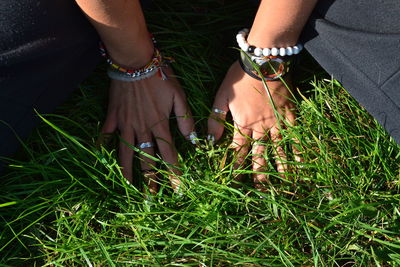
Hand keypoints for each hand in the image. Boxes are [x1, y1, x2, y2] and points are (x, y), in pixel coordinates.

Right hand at [101, 67, 194, 192]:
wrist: (135, 62)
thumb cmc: (160, 77)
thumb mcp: (178, 95)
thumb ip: (185, 118)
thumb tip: (193, 139)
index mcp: (159, 125)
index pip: (169, 155)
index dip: (174, 173)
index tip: (178, 189)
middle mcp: (142, 129)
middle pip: (147, 159)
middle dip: (151, 180)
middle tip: (152, 197)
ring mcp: (125, 124)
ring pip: (125, 152)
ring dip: (127, 171)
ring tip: (128, 186)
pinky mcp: (113, 116)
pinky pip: (106, 133)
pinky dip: (103, 144)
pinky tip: (101, 156)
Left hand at [208, 61, 298, 189]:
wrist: (263, 61)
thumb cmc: (239, 78)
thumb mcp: (221, 96)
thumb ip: (216, 118)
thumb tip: (210, 140)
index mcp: (242, 124)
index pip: (237, 150)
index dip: (235, 166)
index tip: (235, 182)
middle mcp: (260, 127)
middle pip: (259, 154)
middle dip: (258, 173)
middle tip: (260, 191)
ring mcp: (276, 121)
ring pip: (278, 148)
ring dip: (280, 166)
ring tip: (283, 182)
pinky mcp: (289, 113)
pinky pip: (294, 133)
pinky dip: (297, 146)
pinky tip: (301, 159)